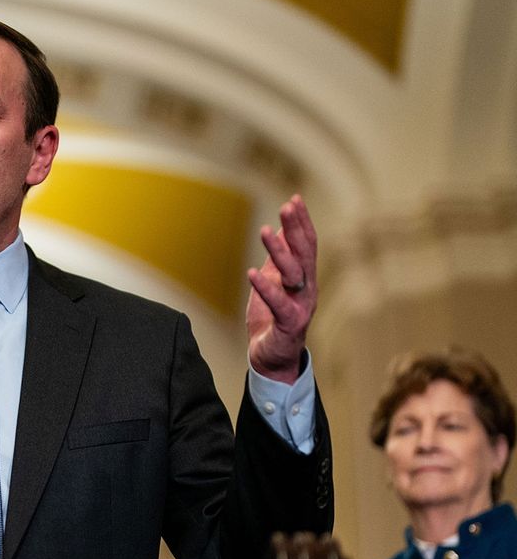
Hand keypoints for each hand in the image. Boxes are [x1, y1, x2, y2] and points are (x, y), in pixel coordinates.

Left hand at [246, 194, 316, 383]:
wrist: (273, 359)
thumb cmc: (273, 319)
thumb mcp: (276, 282)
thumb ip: (280, 259)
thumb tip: (281, 230)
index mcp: (304, 277)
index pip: (307, 244)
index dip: (302, 222)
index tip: (295, 199)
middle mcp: (307, 289)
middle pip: (304, 254)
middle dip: (297, 229)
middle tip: (287, 206)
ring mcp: (300, 307)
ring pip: (293, 275)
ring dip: (279, 251)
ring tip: (264, 231)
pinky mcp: (289, 325)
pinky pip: (279, 304)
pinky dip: (266, 288)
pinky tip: (252, 273)